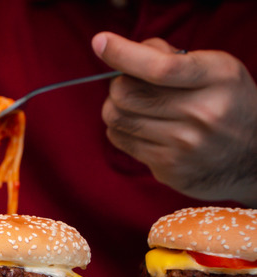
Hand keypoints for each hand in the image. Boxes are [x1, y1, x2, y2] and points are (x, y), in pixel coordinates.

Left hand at [92, 32, 256, 205]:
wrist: (253, 157)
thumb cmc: (226, 103)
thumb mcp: (216, 69)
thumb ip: (171, 56)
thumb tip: (124, 51)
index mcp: (217, 78)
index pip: (160, 67)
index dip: (123, 54)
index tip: (101, 42)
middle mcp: (202, 113)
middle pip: (126, 93)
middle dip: (118, 84)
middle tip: (130, 84)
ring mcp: (184, 145)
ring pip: (116, 118)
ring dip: (116, 107)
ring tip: (136, 105)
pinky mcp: (169, 168)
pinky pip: (120, 140)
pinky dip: (121, 129)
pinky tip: (142, 127)